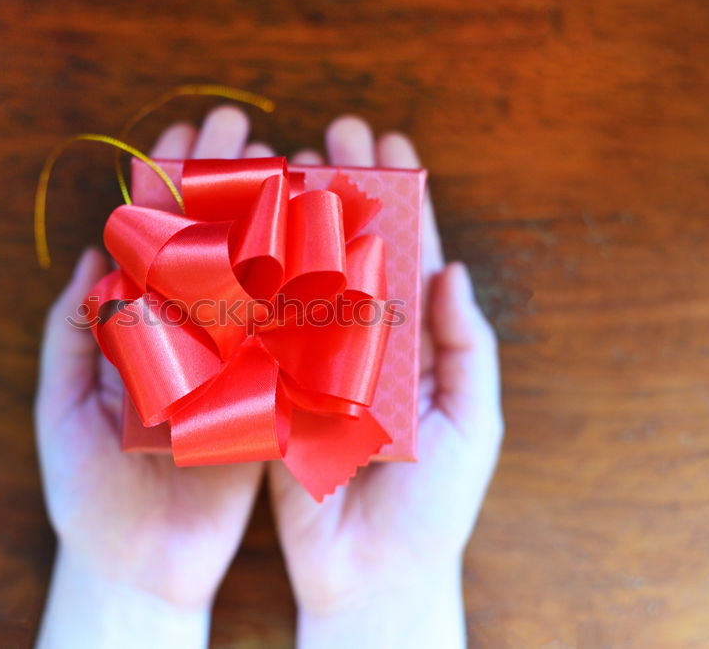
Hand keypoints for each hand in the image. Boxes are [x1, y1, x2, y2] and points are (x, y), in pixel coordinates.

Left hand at [34, 107, 272, 647]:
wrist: (139, 568)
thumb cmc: (88, 495)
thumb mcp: (62, 410)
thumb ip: (73, 334)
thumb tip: (90, 255)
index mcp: (138, 331)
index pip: (156, 243)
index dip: (171, 186)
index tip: (189, 131)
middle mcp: (190, 338)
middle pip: (213, 246)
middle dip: (227, 182)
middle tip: (246, 127)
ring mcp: (234, 364)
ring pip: (258, 281)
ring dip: (274, 220)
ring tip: (290, 164)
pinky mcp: (270, 400)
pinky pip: (290, 341)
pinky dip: (306, 291)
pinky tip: (324, 240)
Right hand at [268, 117, 503, 647]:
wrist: (371, 576)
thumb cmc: (436, 506)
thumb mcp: (471, 421)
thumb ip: (466, 346)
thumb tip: (451, 268)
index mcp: (412, 343)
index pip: (406, 253)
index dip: (398, 195)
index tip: (385, 140)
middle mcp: (359, 343)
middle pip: (349, 251)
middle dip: (341, 189)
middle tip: (328, 132)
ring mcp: (311, 362)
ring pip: (298, 280)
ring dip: (290, 222)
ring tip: (281, 166)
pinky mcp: (270, 391)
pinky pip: (259, 332)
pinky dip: (248, 285)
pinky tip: (236, 238)